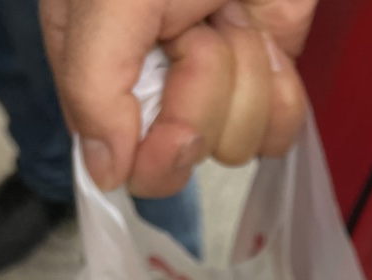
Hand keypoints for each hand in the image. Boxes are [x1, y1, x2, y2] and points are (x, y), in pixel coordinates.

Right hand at [40, 0, 317, 196]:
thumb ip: (91, 83)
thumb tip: (103, 172)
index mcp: (95, 64)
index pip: (118, 158)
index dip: (154, 155)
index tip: (173, 128)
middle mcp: (152, 84)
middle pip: (181, 158)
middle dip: (202, 99)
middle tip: (201, 34)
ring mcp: (212, 86)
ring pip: (233, 146)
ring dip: (244, 78)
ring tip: (229, 15)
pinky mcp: (263, 82)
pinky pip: (276, 134)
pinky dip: (280, 92)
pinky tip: (264, 41)